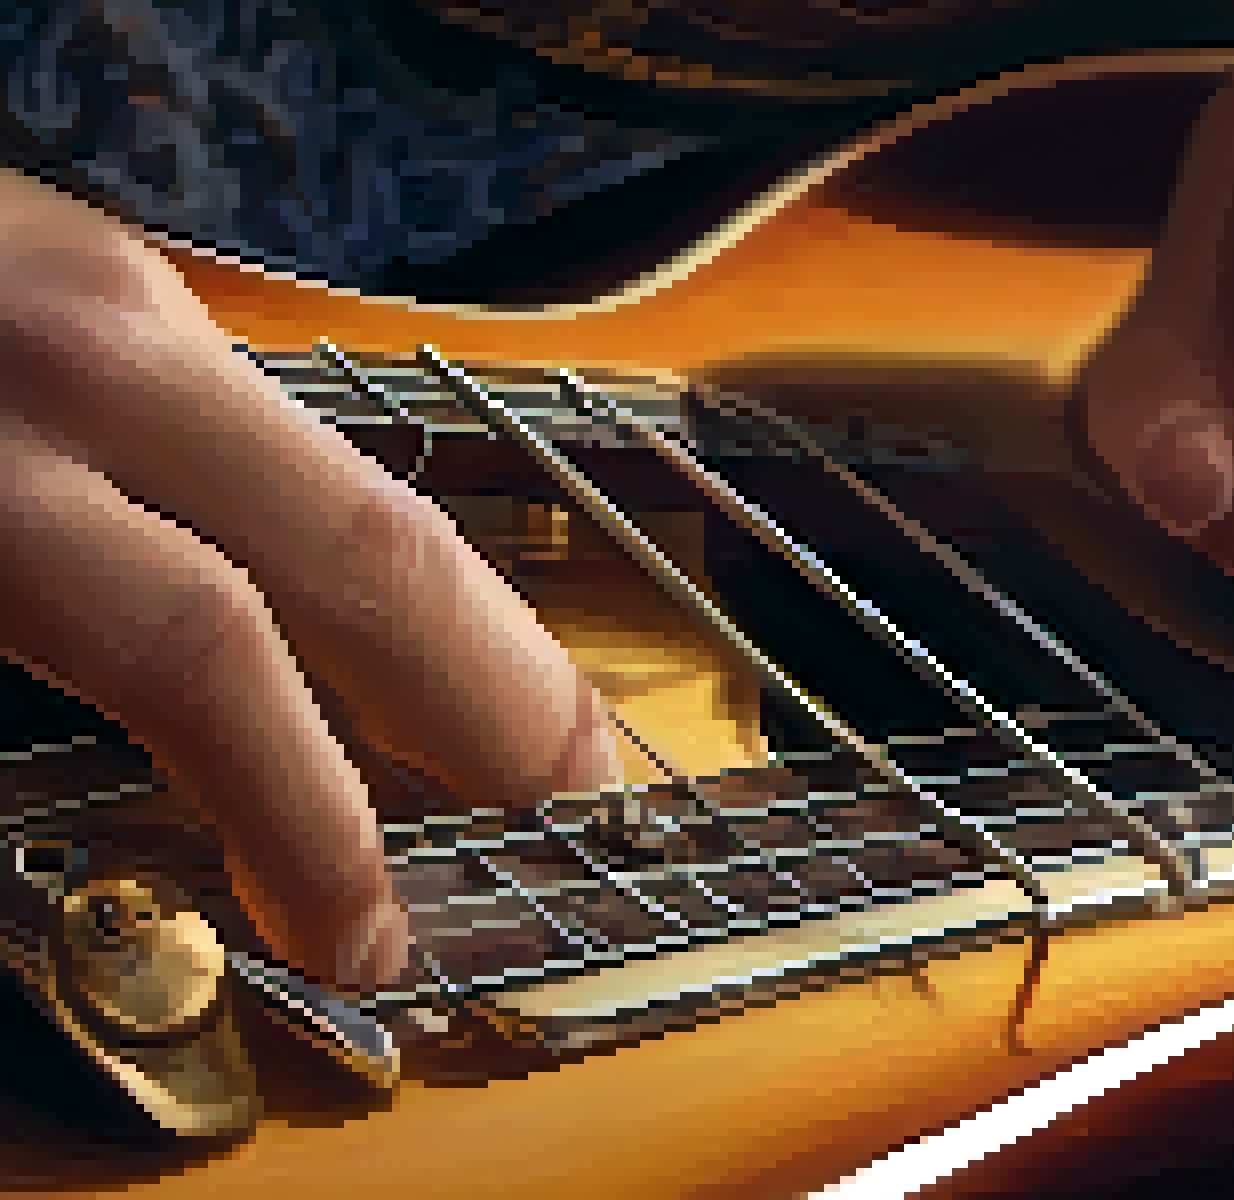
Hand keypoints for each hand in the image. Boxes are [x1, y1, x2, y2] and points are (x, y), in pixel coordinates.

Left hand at [0, 169, 620, 989]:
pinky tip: (366, 616)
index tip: (355, 938)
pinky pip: (269, 428)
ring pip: (348, 477)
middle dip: (500, 703)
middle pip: (367, 549)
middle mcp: (79, 352)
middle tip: (576, 815)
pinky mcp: (103, 265)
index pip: (207, 652)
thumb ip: (8, 665)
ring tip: (520, 728)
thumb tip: (112, 834)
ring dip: (455, 623)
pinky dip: (347, 546)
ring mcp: (107, 288)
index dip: (310, 819)